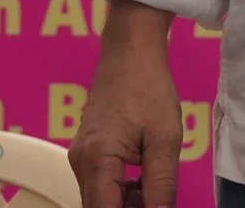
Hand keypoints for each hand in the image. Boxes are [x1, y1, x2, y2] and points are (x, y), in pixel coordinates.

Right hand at [70, 0, 183, 207]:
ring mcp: (79, 156)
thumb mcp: (165, 141)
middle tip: (158, 203)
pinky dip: (119, 193)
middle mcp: (80, 162)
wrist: (129, 51)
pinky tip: (143, 186)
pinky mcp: (85, 151)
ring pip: (98, 200)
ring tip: (155, 194)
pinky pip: (98, 185)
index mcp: (98, 160)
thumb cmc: (149, 88)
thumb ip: (161, 187)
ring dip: (124, 206)